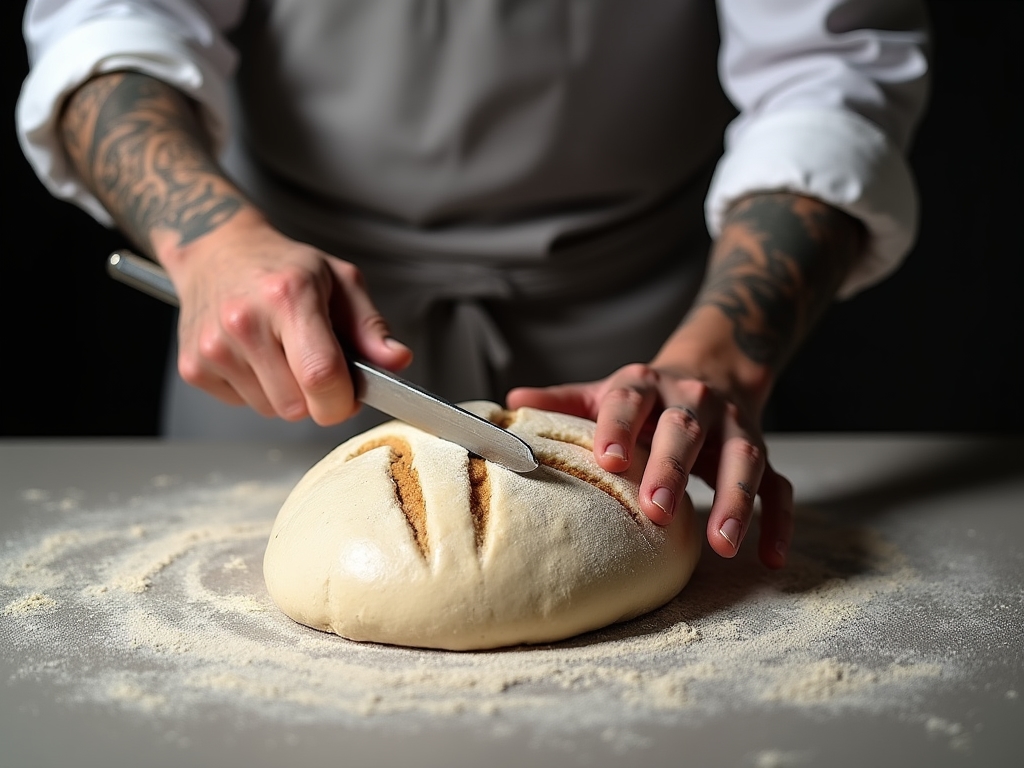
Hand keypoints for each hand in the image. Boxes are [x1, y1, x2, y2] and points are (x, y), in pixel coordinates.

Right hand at [159, 211, 411, 423]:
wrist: (216, 251)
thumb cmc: (283, 266)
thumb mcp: (340, 282)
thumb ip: (371, 328)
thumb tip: (397, 361)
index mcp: (289, 297)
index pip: (321, 377)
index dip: (342, 400)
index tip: (348, 395)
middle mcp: (245, 321)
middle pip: (297, 406)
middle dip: (316, 397)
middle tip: (313, 361)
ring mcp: (214, 346)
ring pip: (271, 411)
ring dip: (286, 393)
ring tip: (281, 351)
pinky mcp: (193, 366)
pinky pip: (243, 404)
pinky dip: (257, 389)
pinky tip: (255, 355)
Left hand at [507, 358, 792, 569]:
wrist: (713, 367)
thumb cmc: (647, 394)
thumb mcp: (605, 390)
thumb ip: (562, 400)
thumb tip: (510, 400)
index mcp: (648, 384)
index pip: (631, 400)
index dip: (620, 426)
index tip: (608, 459)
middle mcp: (696, 401)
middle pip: (688, 430)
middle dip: (673, 468)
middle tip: (656, 510)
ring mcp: (735, 428)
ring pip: (744, 459)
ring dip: (735, 499)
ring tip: (721, 543)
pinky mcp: (763, 452)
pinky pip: (780, 487)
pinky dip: (779, 521)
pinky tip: (770, 558)